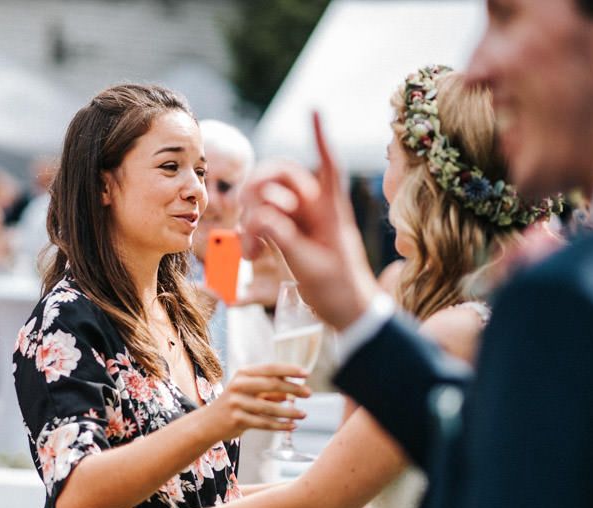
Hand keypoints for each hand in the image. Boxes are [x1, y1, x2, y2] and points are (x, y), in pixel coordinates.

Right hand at [203, 363, 310, 442]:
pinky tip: (292, 426)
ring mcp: (237, 403)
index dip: (289, 370)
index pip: (270, 368)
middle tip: (309, 393)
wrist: (208, 423)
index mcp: (243, 374)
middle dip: (293, 389)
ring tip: (303, 414)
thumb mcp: (250, 393)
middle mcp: (239, 385)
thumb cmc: (234, 405)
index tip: (306, 374)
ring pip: (269, 407)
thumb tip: (294, 390)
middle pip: (271, 384)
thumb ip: (270, 391)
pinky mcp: (237, 419)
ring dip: (290, 411)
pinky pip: (264, 423)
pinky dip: (280, 425)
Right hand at [240, 113, 378, 330]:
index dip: (320, 138)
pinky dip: (250, 235)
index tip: (314, 111)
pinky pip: (261, 222)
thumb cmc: (339, 289)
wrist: (347, 312)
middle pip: (281, 177)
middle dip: (259, 189)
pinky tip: (249, 255)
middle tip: (245, 211)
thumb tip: (261, 218)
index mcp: (331, 210)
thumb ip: (285, 238)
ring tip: (249, 253)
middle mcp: (314, 208)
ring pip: (265, 201)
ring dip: (250, 221)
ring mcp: (299, 221)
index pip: (327, 166)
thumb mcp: (311, 265)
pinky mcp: (287, 235)